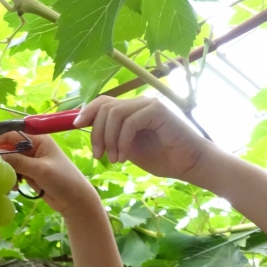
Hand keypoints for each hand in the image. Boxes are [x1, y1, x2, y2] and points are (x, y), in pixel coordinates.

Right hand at [0, 132, 100, 216]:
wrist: (76, 200)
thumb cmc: (63, 180)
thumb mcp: (40, 170)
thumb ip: (18, 162)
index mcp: (38, 138)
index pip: (11, 134)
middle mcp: (33, 146)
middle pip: (8, 147)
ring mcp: (31, 160)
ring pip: (9, 161)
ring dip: (4, 171)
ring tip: (5, 182)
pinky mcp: (30, 172)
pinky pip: (14, 172)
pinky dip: (10, 178)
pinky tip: (13, 188)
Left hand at [74, 96, 212, 181]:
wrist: (190, 164)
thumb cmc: (163, 158)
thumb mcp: (129, 149)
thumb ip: (113, 139)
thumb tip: (89, 133)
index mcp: (131, 109)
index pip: (103, 102)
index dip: (86, 111)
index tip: (76, 126)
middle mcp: (139, 102)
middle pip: (104, 107)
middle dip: (96, 133)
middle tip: (99, 155)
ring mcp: (149, 104)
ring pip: (114, 114)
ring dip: (109, 140)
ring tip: (115, 159)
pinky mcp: (158, 110)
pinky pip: (130, 122)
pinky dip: (122, 141)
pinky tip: (124, 157)